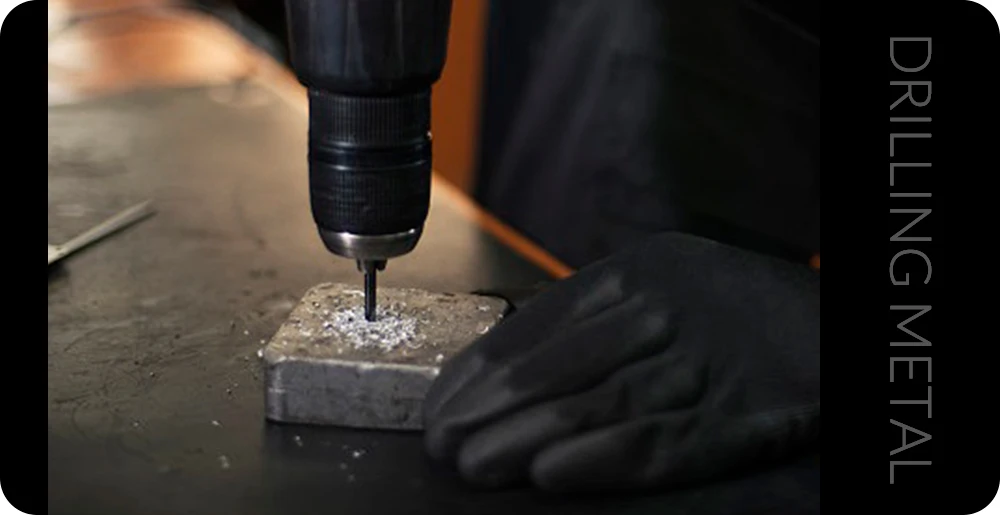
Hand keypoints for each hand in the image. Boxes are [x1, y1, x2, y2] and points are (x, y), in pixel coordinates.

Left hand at [424, 232, 819, 491]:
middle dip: (486, 413)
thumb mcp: (662, 280)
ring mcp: (700, 362)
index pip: (534, 328)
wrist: (829, 323)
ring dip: (524, 440)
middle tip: (442, 445)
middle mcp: (662, 310)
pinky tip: (551, 475)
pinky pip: (660, 441)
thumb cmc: (731, 306)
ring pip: (594, 406)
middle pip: (554, 370)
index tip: (441, 404)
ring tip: (475, 465)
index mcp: (636, 272)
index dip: (478, 372)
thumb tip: (509, 361)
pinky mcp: (738, 415)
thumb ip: (595, 314)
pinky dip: (601, 460)